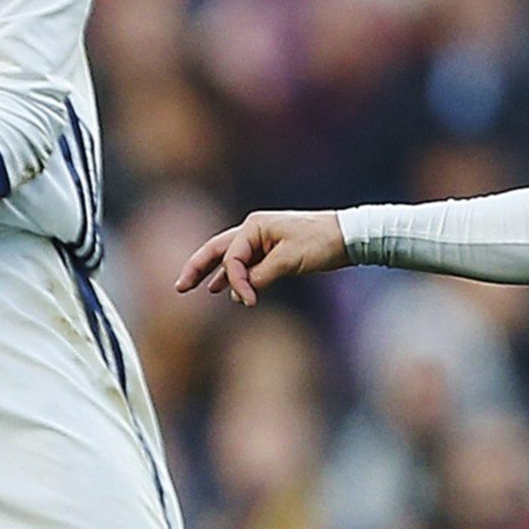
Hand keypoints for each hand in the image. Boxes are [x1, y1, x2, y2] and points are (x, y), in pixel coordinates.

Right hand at [177, 210, 347, 303]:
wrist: (349, 236)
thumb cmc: (321, 242)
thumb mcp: (289, 261)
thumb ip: (261, 276)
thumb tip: (243, 293)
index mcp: (254, 226)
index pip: (231, 258)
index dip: (235, 282)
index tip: (249, 301)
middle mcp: (253, 229)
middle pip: (217, 250)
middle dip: (197, 268)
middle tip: (179, 287)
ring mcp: (262, 238)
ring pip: (230, 257)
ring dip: (214, 273)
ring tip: (194, 288)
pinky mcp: (273, 249)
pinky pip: (246, 263)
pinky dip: (234, 275)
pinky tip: (223, 287)